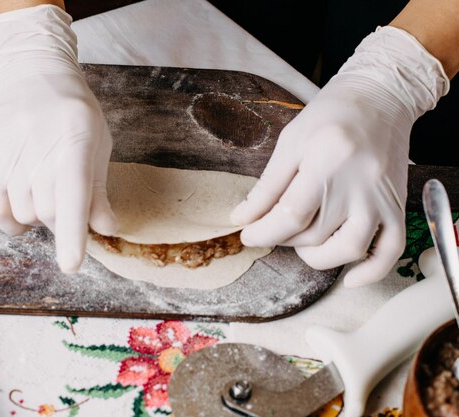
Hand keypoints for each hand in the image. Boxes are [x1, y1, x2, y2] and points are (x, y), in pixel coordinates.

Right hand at [0, 5, 116, 272]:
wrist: (30, 74)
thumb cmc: (73, 110)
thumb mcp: (97, 142)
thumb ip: (99, 188)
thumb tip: (105, 228)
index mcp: (73, 144)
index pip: (72, 197)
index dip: (72, 234)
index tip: (71, 265)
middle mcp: (37, 152)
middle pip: (49, 214)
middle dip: (64, 218)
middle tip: (67, 195)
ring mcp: (8, 158)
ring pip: (26, 215)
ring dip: (39, 216)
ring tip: (44, 187)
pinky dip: (12, 222)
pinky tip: (23, 210)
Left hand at [231, 27, 448, 286]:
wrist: (381, 96)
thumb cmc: (330, 115)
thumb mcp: (290, 142)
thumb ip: (267, 185)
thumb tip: (242, 219)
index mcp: (327, 161)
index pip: (290, 215)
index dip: (262, 232)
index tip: (247, 234)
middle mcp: (359, 183)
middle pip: (315, 234)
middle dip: (283, 239)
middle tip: (272, 227)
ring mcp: (382, 197)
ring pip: (349, 249)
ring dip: (318, 257)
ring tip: (302, 243)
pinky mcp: (398, 205)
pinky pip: (391, 250)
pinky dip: (371, 271)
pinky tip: (349, 278)